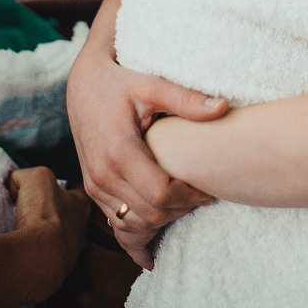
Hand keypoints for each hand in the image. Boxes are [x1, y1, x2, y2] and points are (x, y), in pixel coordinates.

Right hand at [7, 167, 89, 302]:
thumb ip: (25, 176)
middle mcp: (82, 231)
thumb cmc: (42, 212)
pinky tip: (24, 253)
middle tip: (34, 214)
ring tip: (27, 235)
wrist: (38, 258)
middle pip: (69, 218)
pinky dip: (36, 257)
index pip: (77, 191)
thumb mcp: (34, 177)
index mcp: (81, 205)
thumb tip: (15, 183)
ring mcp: (71, 256)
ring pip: (59, 242)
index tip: (52, 188)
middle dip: (54, 216)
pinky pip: (46, 261)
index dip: (65, 187)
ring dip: (45, 239)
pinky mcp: (56, 274)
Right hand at [67, 20, 227, 268]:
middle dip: (182, 210)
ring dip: (164, 220)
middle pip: (150, 215)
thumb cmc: (120, 82)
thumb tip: (223, 107)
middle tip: (204, 195)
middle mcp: (103, 175)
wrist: (83, 84)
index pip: (161, 194)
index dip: (190, 196)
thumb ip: (186, 99)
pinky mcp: (93, 190)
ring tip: (187, 200)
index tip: (210, 187)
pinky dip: (143, 224)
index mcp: (119, 151)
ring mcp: (95, 186)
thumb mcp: (152, 84)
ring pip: (134, 225)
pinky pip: (119, 223)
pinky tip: (164, 213)